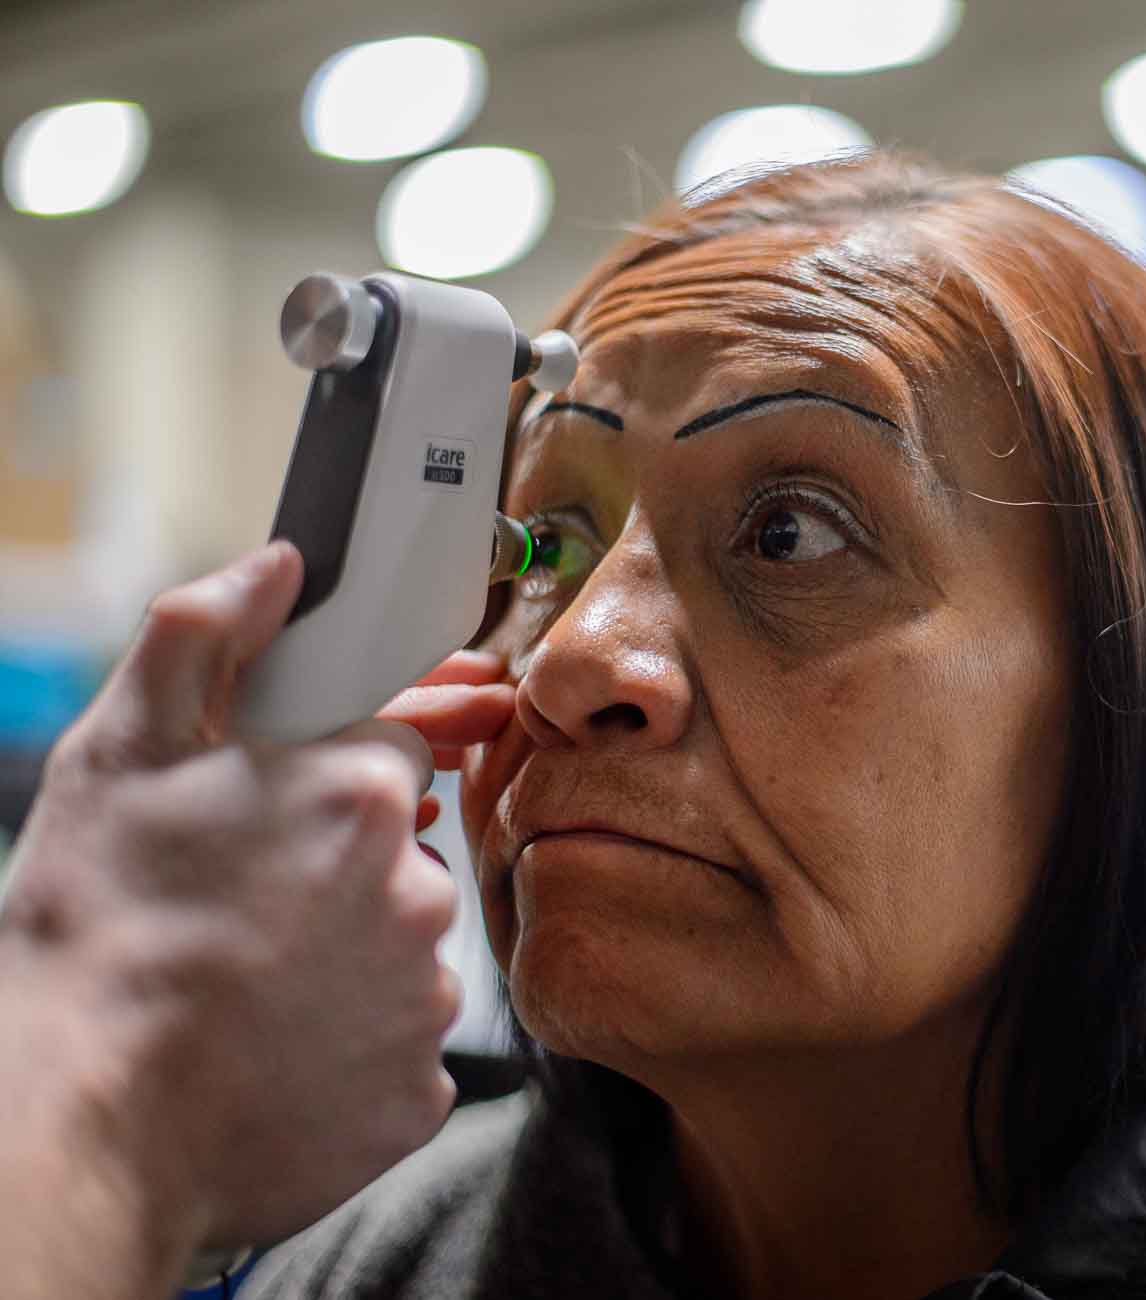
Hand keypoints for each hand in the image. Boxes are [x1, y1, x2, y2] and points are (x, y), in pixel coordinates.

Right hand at [0, 540, 513, 1271]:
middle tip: (242, 907)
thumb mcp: (121, 749)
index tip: (284, 814)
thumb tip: (278, 566)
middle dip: (337, 868)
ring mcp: (425, 998)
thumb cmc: (97, 928)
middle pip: (402, 855)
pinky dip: (348, 1046)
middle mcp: (419, 892)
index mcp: (366, 794)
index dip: (336, 775)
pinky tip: (275, 1049)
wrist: (80, 1117)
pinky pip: (395, 1047)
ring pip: (398, 952)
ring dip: (342, 957)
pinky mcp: (418, 1089)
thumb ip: (205, 636)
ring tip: (245, 982)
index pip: (397, 752)